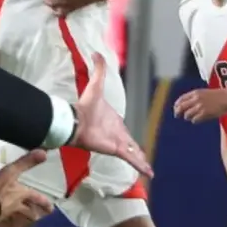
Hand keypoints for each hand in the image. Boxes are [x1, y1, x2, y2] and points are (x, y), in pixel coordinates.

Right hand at [0, 150, 53, 226]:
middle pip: (28, 212)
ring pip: (17, 216)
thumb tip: (45, 153)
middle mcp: (16, 206)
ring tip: (22, 218)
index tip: (51, 209)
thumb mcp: (11, 171)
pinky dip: (4, 218)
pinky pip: (2, 219)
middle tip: (38, 216)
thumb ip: (26, 162)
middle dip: (34, 213)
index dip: (44, 202)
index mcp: (21, 195)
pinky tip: (2, 218)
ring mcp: (5, 214)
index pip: (36, 198)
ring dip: (22, 217)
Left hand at [68, 53, 153, 177]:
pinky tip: (149, 172)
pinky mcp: (116, 149)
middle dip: (138, 153)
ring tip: (149, 171)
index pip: (125, 132)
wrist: (76, 121)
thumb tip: (97, 53)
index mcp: (115, 122)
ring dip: (141, 161)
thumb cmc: (85, 106)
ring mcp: (117, 143)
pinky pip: (131, 158)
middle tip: (144, 159)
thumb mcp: (96, 86)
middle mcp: (117, 134)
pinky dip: (141, 165)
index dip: (130, 138)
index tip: (134, 144)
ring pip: (133, 154)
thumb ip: (99, 70)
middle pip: (131, 145)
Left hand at [173, 88, 226, 122]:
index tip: (175, 108)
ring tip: (193, 117)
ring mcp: (200, 107)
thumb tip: (186, 104)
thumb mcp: (204, 92)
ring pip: (187, 115)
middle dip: (177, 112)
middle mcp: (196, 99)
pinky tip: (198, 120)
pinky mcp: (204, 114)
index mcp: (195, 93)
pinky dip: (195, 121)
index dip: (177, 105)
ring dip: (188, 117)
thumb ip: (195, 97)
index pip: (181, 99)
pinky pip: (194, 120)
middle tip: (177, 116)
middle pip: (181, 107)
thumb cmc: (218, 95)